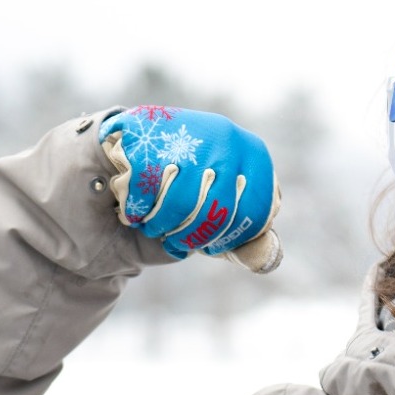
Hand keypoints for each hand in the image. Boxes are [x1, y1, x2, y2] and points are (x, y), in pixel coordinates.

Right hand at [99, 105, 281, 272]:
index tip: (209, 246)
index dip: (228, 239)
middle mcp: (227, 137)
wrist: (131, 150)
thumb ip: (245, 240)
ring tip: (153, 226)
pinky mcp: (146, 133)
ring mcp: (190, 131)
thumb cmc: (184, 191)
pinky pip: (147, 191)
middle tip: (175, 239)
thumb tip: (263, 263)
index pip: (254, 212)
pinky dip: (137, 210)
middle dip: (193, 236)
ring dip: (162, 225)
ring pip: (182, 202)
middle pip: (219, 211)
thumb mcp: (221, 213)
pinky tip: (134, 210)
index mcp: (254, 155)